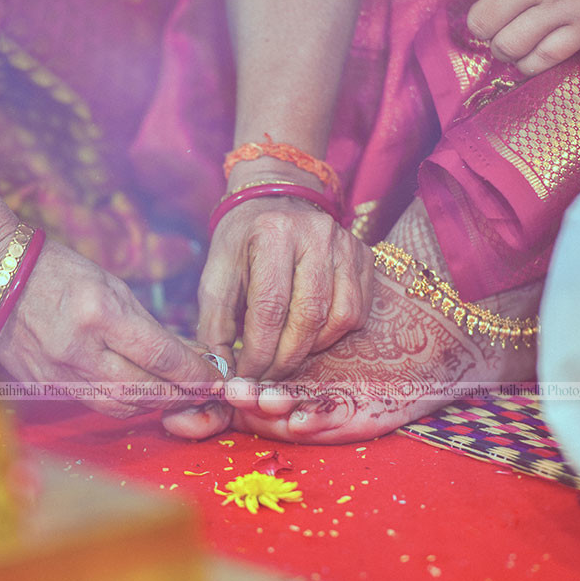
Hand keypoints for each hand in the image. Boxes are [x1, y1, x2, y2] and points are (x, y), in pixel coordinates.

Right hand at [0, 241, 222, 418]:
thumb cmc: (59, 272)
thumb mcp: (112, 286)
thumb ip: (149, 325)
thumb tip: (188, 355)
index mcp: (99, 314)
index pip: (160, 355)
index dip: (194, 372)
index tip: (216, 378)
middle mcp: (79, 349)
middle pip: (144, 390)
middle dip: (180, 394)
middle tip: (203, 392)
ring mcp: (58, 373)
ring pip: (120, 406)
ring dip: (154, 404)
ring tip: (176, 395)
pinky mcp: (44, 386)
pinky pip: (93, 404)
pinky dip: (122, 403)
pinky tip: (139, 395)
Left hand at [198, 194, 374, 381]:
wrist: (276, 202)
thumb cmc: (242, 245)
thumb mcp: (216, 277)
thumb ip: (215, 325)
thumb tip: (224, 374)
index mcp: (272, 232)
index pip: (270, 306)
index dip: (259, 351)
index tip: (246, 376)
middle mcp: (315, 233)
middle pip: (309, 315)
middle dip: (286, 358)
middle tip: (268, 378)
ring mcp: (345, 243)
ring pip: (340, 317)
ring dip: (313, 348)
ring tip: (287, 354)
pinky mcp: (364, 255)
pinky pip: (357, 311)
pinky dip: (334, 333)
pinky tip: (309, 334)